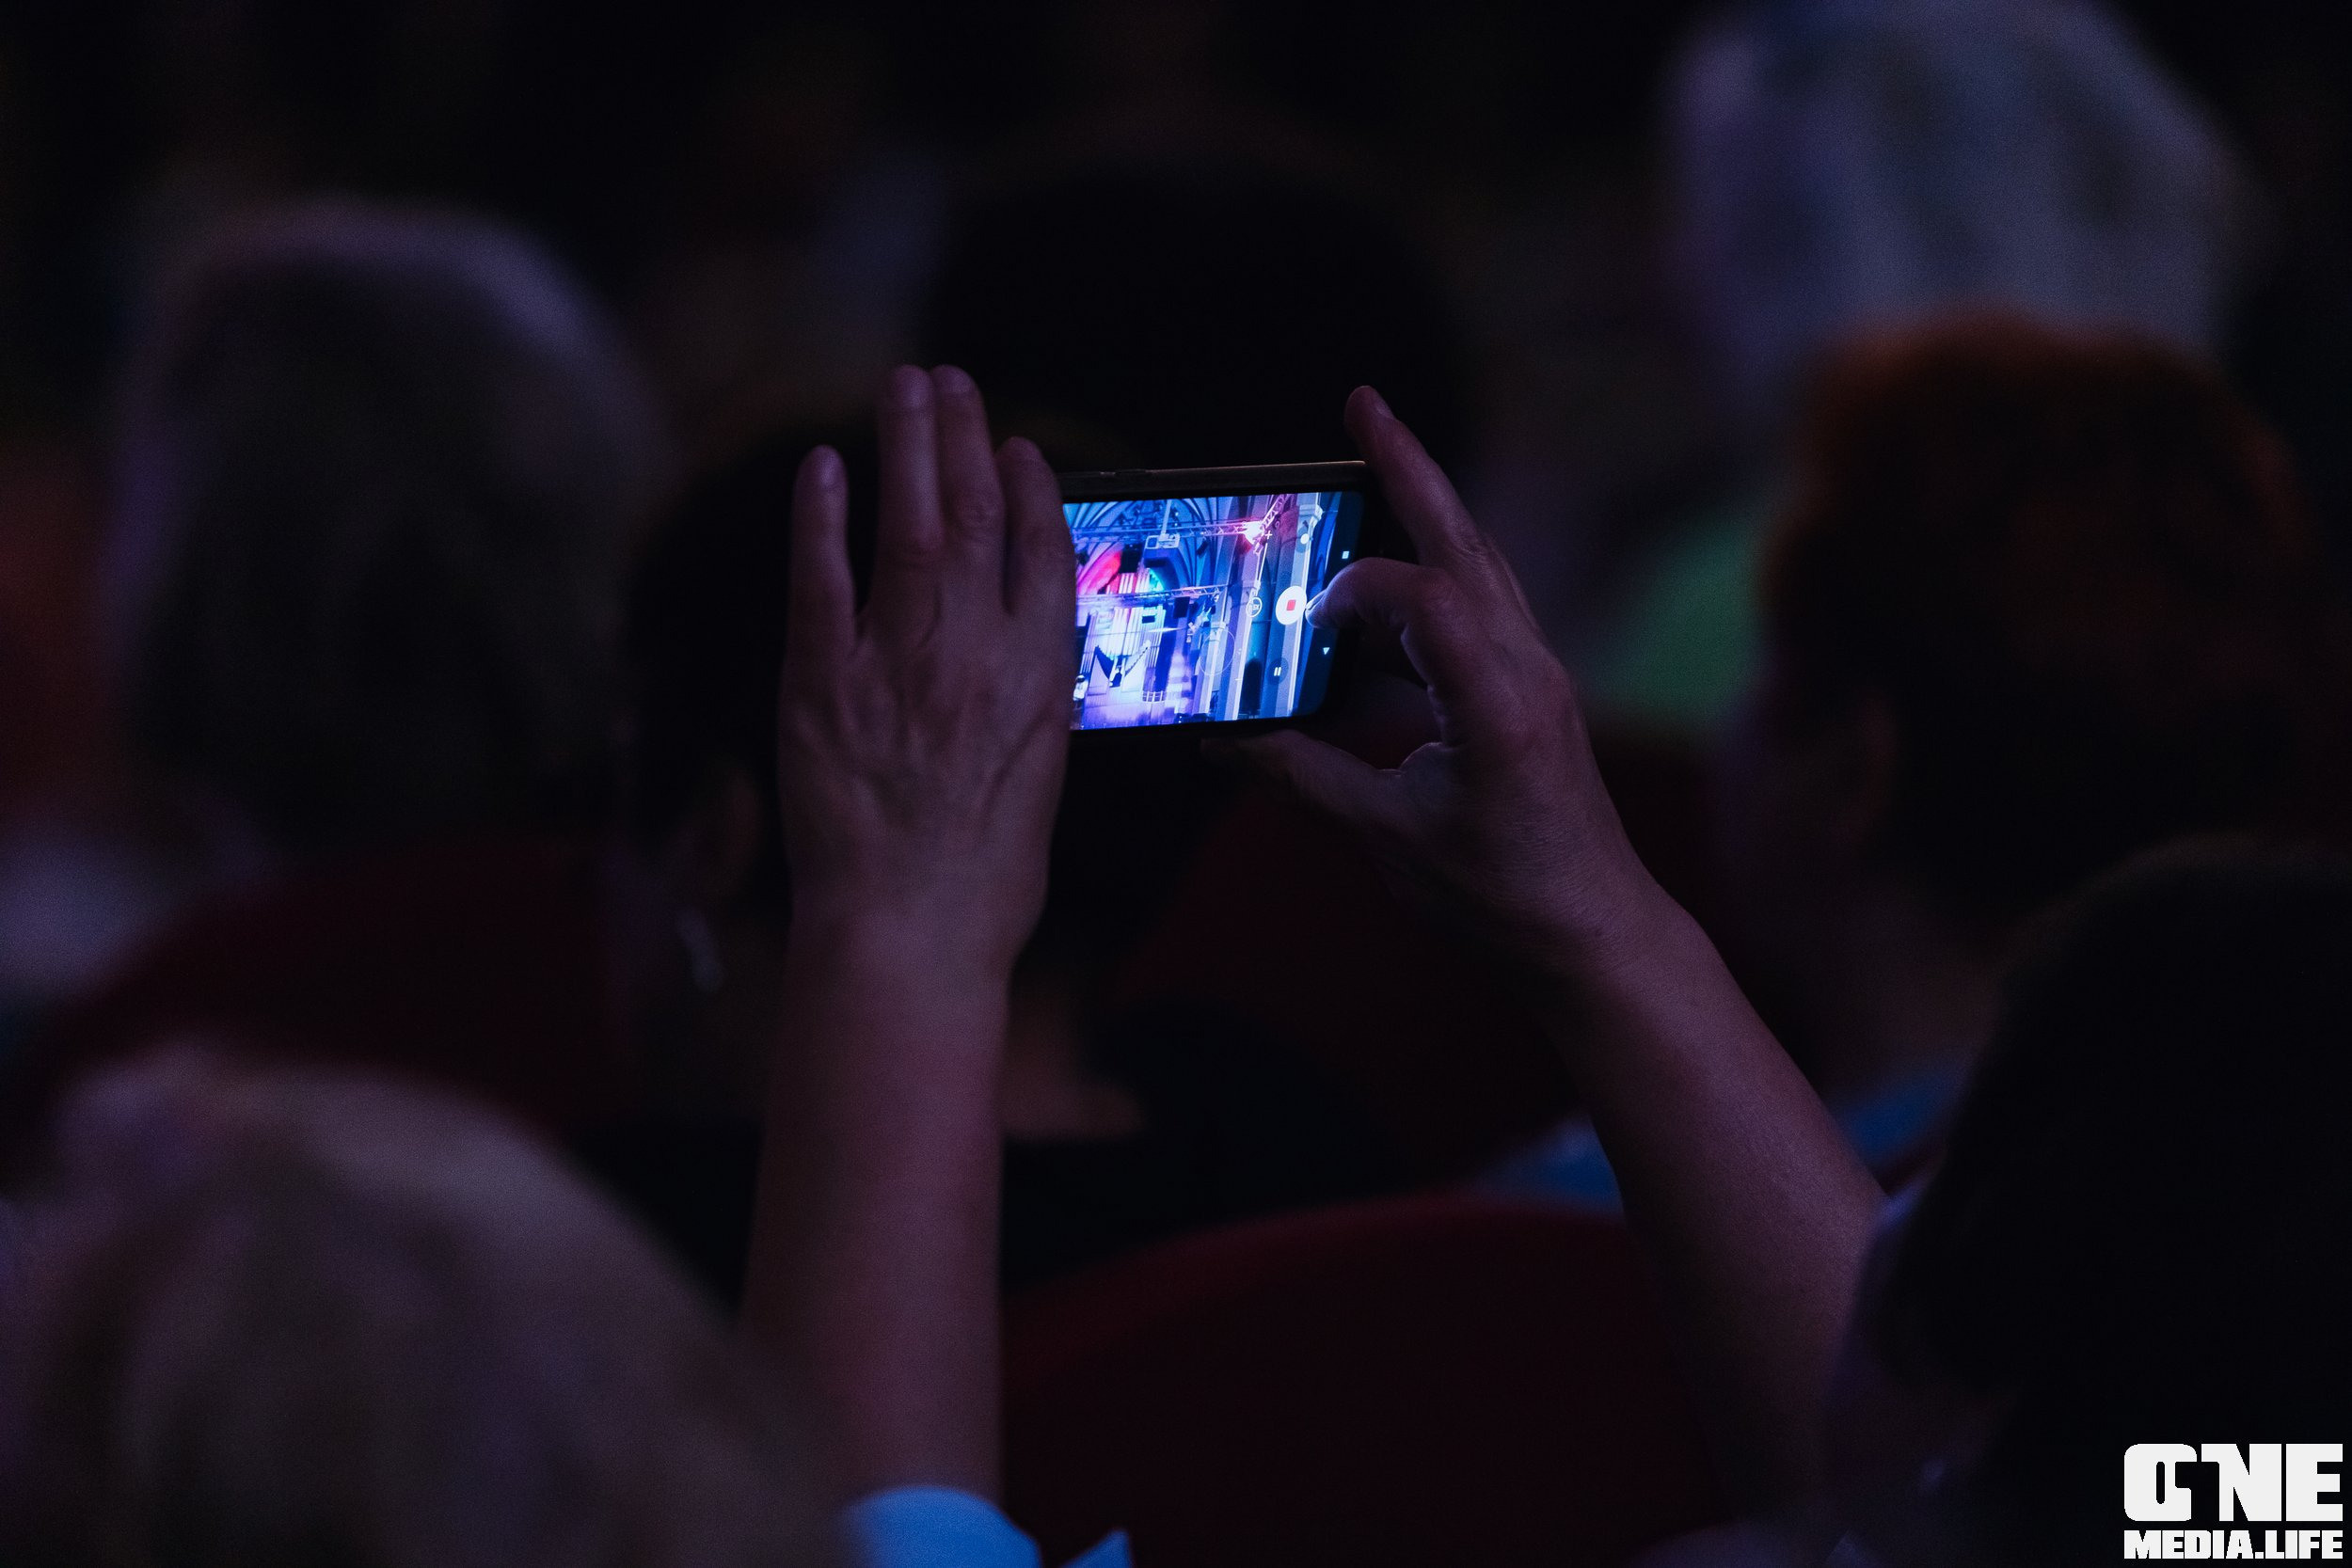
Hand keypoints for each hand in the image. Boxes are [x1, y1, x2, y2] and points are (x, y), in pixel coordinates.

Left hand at [776, 365, 1075, 977]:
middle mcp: (975, 653)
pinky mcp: (821, 683)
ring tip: (903, 389)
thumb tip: (1016, 660)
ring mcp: (897, 662)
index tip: (1017, 449)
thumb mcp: (1039, 784)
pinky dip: (822, 518)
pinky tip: (823, 468)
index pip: (1044, 555)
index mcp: (1040, 680)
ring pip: (906, 526)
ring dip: (905, 447)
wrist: (909, 936)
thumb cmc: (984, 886)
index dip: (1031, 492)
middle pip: (972, 517)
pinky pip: (820, 579)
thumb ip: (1028, 705)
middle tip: (948, 380)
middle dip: (961, 438)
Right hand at [1232, 387, 1668, 982]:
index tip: (1301, 621)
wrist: (1592, 935)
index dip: (1353, 590)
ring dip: (1422, 515)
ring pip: (1476, 567)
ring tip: (1366, 470)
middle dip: (1409, 467)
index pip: (1421, 596)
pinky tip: (1379, 603)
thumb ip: (1302, 774)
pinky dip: (1427, 587)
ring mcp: (1538, 674)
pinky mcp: (1534, 692)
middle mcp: (1527, 667)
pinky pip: (1479, 611)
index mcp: (1496, 699)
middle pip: (1463, 541)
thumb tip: (1223, 738)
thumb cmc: (1501, 898)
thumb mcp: (1386, 835)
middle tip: (1362, 403)